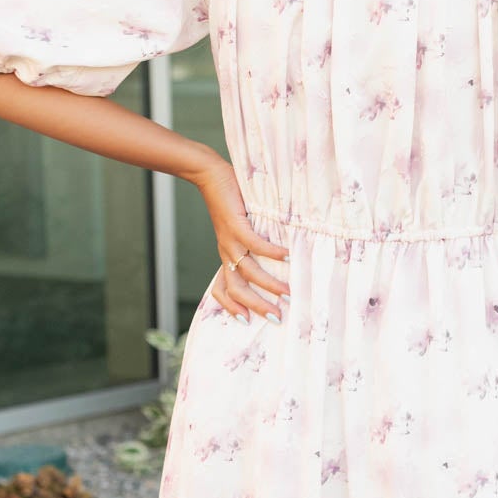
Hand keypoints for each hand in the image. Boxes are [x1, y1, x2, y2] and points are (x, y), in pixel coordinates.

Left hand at [194, 155, 291, 322]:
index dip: (232, 308)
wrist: (209, 176)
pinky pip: (254, 244)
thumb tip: (275, 255)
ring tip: (287, 292)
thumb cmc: (228, 200)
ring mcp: (230, 240)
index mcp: (226, 256)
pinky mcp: (235, 224)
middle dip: (256, 306)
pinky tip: (286, 256)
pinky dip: (270, 252)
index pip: (222, 290)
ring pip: (247, 271)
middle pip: (236, 289)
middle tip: (277, 317)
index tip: (247, 321)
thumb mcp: (237, 227)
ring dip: (268, 284)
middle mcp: (226, 252)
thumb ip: (250, 242)